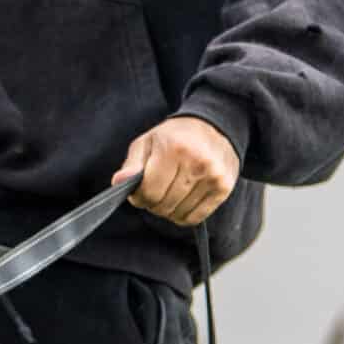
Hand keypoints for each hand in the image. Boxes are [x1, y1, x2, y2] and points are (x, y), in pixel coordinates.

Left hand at [117, 116, 239, 227]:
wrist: (214, 126)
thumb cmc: (174, 136)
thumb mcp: (147, 142)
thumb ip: (131, 165)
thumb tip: (119, 182)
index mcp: (174, 149)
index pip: (150, 192)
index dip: (139, 197)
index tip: (139, 192)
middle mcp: (196, 162)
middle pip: (164, 205)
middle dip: (153, 204)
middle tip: (154, 192)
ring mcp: (213, 176)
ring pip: (179, 214)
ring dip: (168, 210)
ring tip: (169, 194)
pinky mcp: (223, 188)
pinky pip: (196, 217)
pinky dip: (184, 215)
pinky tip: (182, 201)